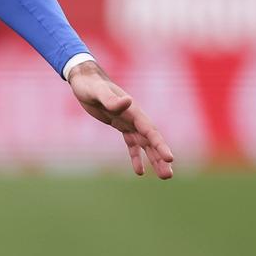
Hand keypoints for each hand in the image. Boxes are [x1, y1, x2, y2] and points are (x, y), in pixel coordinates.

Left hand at [68, 60, 175, 178]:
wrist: (84, 80)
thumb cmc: (90, 85)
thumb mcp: (98, 93)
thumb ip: (111, 99)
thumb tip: (127, 101)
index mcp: (133, 111)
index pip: (150, 131)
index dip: (160, 145)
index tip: (170, 158)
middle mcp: (134, 117)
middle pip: (151, 141)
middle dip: (160, 157)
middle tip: (168, 176)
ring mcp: (128, 122)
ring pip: (145, 144)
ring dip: (155, 159)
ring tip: (165, 176)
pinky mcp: (120, 125)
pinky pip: (132, 144)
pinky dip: (137, 157)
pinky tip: (140, 172)